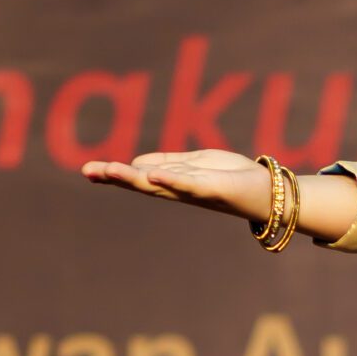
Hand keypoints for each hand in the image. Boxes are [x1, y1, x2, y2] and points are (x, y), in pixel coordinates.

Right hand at [80, 148, 273, 224]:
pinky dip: (170, 180)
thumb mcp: (198, 164)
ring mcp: (194, 191)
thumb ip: (170, 162)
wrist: (268, 192)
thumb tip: (137, 164)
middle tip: (87, 172)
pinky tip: (152, 175)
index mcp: (173, 182)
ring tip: (109, 170)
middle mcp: (179, 190)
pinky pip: (188, 185)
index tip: (89, 171)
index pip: (139, 176)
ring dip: (133, 177)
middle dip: (114, 177)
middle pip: (141, 182)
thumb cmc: (235, 177)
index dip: (114, 174)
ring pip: (158, 185)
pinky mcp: (213, 190)